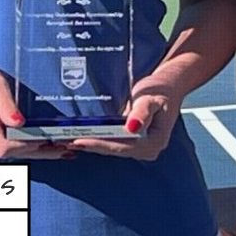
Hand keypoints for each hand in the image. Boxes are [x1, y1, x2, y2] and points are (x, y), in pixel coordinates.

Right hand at [0, 51, 68, 160]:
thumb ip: (7, 105)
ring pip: (4, 151)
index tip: (46, 141)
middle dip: (38, 153)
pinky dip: (17, 144)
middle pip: (9, 153)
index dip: (27, 147)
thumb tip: (21, 123)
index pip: (5, 147)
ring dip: (30, 150)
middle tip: (64, 150)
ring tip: (57, 147)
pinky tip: (35, 141)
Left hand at [66, 77, 182, 161]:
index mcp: (155, 141)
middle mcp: (148, 149)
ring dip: (92, 144)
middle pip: (115, 150)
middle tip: (66, 141)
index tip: (81, 141)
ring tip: (68, 140)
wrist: (169, 85)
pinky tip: (81, 137)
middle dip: (92, 145)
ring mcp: (141, 147)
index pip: (122, 146)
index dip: (101, 144)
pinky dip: (98, 140)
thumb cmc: (161, 89)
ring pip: (112, 148)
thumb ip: (142, 112)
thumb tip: (131, 128)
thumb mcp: (151, 97)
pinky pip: (113, 143)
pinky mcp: (133, 143)